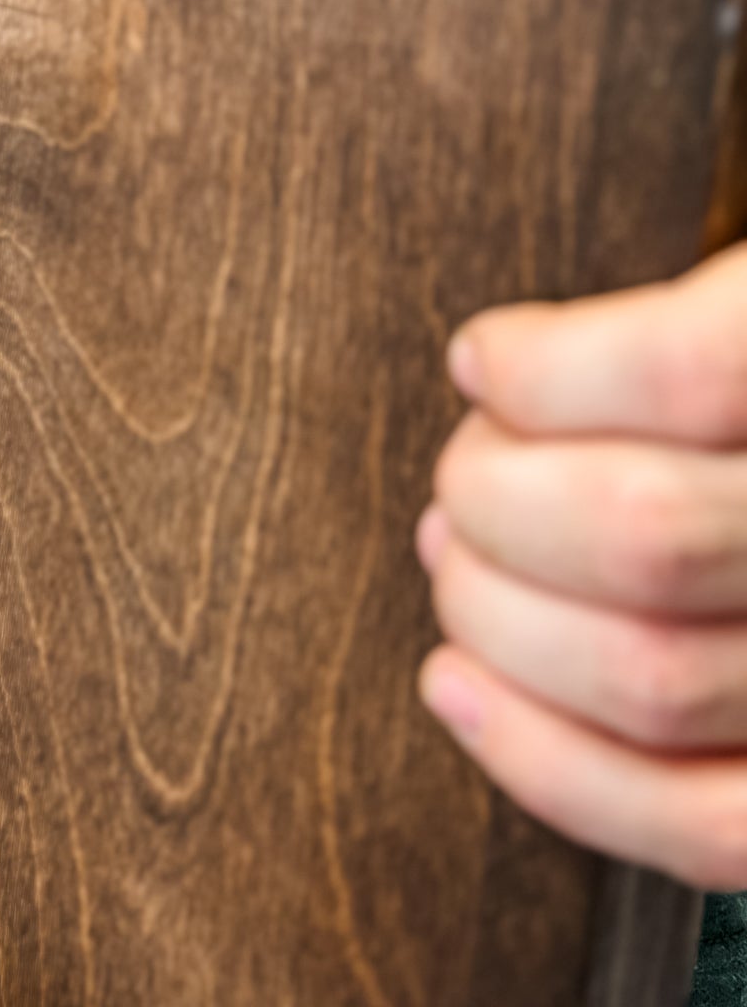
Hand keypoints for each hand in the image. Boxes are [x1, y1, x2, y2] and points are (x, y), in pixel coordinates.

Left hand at [418, 245, 746, 886]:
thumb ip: (697, 340)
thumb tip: (498, 375)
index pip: (690, 374)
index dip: (548, 370)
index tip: (485, 361)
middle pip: (644, 531)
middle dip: (497, 498)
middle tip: (468, 474)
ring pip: (650, 681)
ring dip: (497, 616)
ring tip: (461, 558)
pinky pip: (704, 825)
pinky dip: (548, 764)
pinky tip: (462, 689)